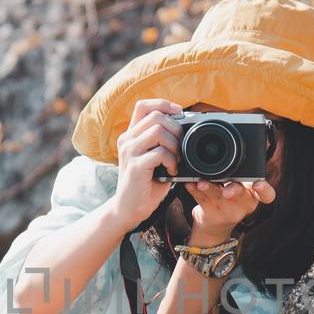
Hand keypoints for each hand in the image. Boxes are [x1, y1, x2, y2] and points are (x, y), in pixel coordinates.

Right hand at [107, 98, 183, 228]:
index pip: (143, 105)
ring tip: (176, 161)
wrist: (129, 209)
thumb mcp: (153, 159)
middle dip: (176, 129)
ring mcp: (129, 152)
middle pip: (156, 116)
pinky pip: (160, 152)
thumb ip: (162, 142)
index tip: (179, 114)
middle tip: (180, 147)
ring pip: (159, 131)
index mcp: (131, 135)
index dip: (164, 104)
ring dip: (175, 146)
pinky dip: (172, 161)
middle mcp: (127, 140)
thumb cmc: (145, 184)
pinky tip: (172, 172)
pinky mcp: (135, 166)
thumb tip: (186, 129)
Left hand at [185, 177, 274, 239]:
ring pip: (217, 197)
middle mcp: (243, 203)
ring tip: (201, 183)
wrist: (217, 223)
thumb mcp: (242, 187)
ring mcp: (227, 210)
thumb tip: (244, 142)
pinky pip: (202, 200)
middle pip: (241, 195)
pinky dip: (194, 190)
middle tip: (227, 191)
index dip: (264, 190)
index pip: (267, 194)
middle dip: (233, 190)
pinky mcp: (211, 214)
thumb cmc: (232, 197)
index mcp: (254, 194)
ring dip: (209, 188)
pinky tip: (190, 184)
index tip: (259, 184)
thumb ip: (244, 172)